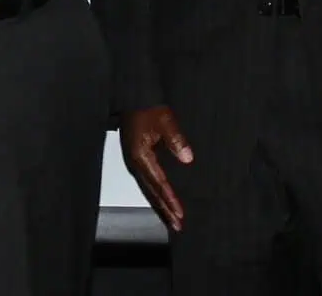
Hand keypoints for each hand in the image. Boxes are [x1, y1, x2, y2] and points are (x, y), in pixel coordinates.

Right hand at [120, 106, 193, 230]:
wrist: (133, 95)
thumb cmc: (148, 107)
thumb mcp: (165, 120)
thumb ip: (176, 140)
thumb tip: (188, 159)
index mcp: (141, 156)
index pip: (159, 183)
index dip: (170, 199)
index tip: (180, 213)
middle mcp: (135, 162)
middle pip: (151, 191)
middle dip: (165, 209)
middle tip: (177, 226)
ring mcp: (134, 161)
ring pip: (148, 188)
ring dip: (160, 204)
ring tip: (171, 219)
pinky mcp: (137, 157)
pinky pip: (147, 180)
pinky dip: (156, 192)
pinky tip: (162, 198)